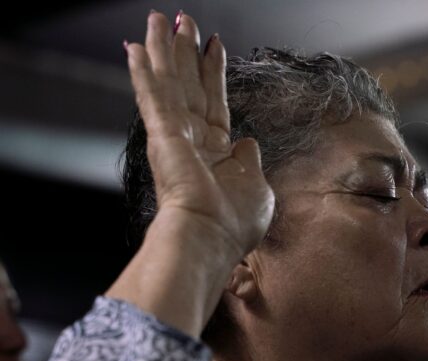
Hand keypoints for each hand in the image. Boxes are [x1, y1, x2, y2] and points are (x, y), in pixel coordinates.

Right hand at [125, 11, 272, 257]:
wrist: (210, 238)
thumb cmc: (235, 223)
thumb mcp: (256, 186)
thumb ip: (250, 161)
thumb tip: (248, 142)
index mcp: (216, 153)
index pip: (214, 102)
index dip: (214, 73)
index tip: (215, 44)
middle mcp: (193, 141)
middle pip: (189, 85)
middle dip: (187, 52)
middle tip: (183, 20)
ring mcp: (175, 137)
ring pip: (169, 83)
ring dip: (165, 49)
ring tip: (160, 19)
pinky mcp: (162, 137)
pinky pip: (153, 97)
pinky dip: (144, 72)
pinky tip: (137, 48)